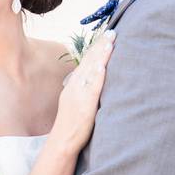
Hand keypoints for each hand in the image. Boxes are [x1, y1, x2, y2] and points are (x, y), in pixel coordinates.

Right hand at [53, 29, 115, 150]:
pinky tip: (103, 65)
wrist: (62, 142)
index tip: (105, 37)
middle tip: (112, 31)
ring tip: (110, 41)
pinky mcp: (84, 106)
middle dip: (100, 46)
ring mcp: (79, 95)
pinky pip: (92, 88)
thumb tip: (95, 81)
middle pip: (88, 61)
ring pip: (91, 70)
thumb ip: (84, 91)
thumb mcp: (75, 103)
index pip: (86, 62)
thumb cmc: (72, 125)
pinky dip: (97, 75)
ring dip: (101, 55)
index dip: (96, 49)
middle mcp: (74, 86)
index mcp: (73, 85)